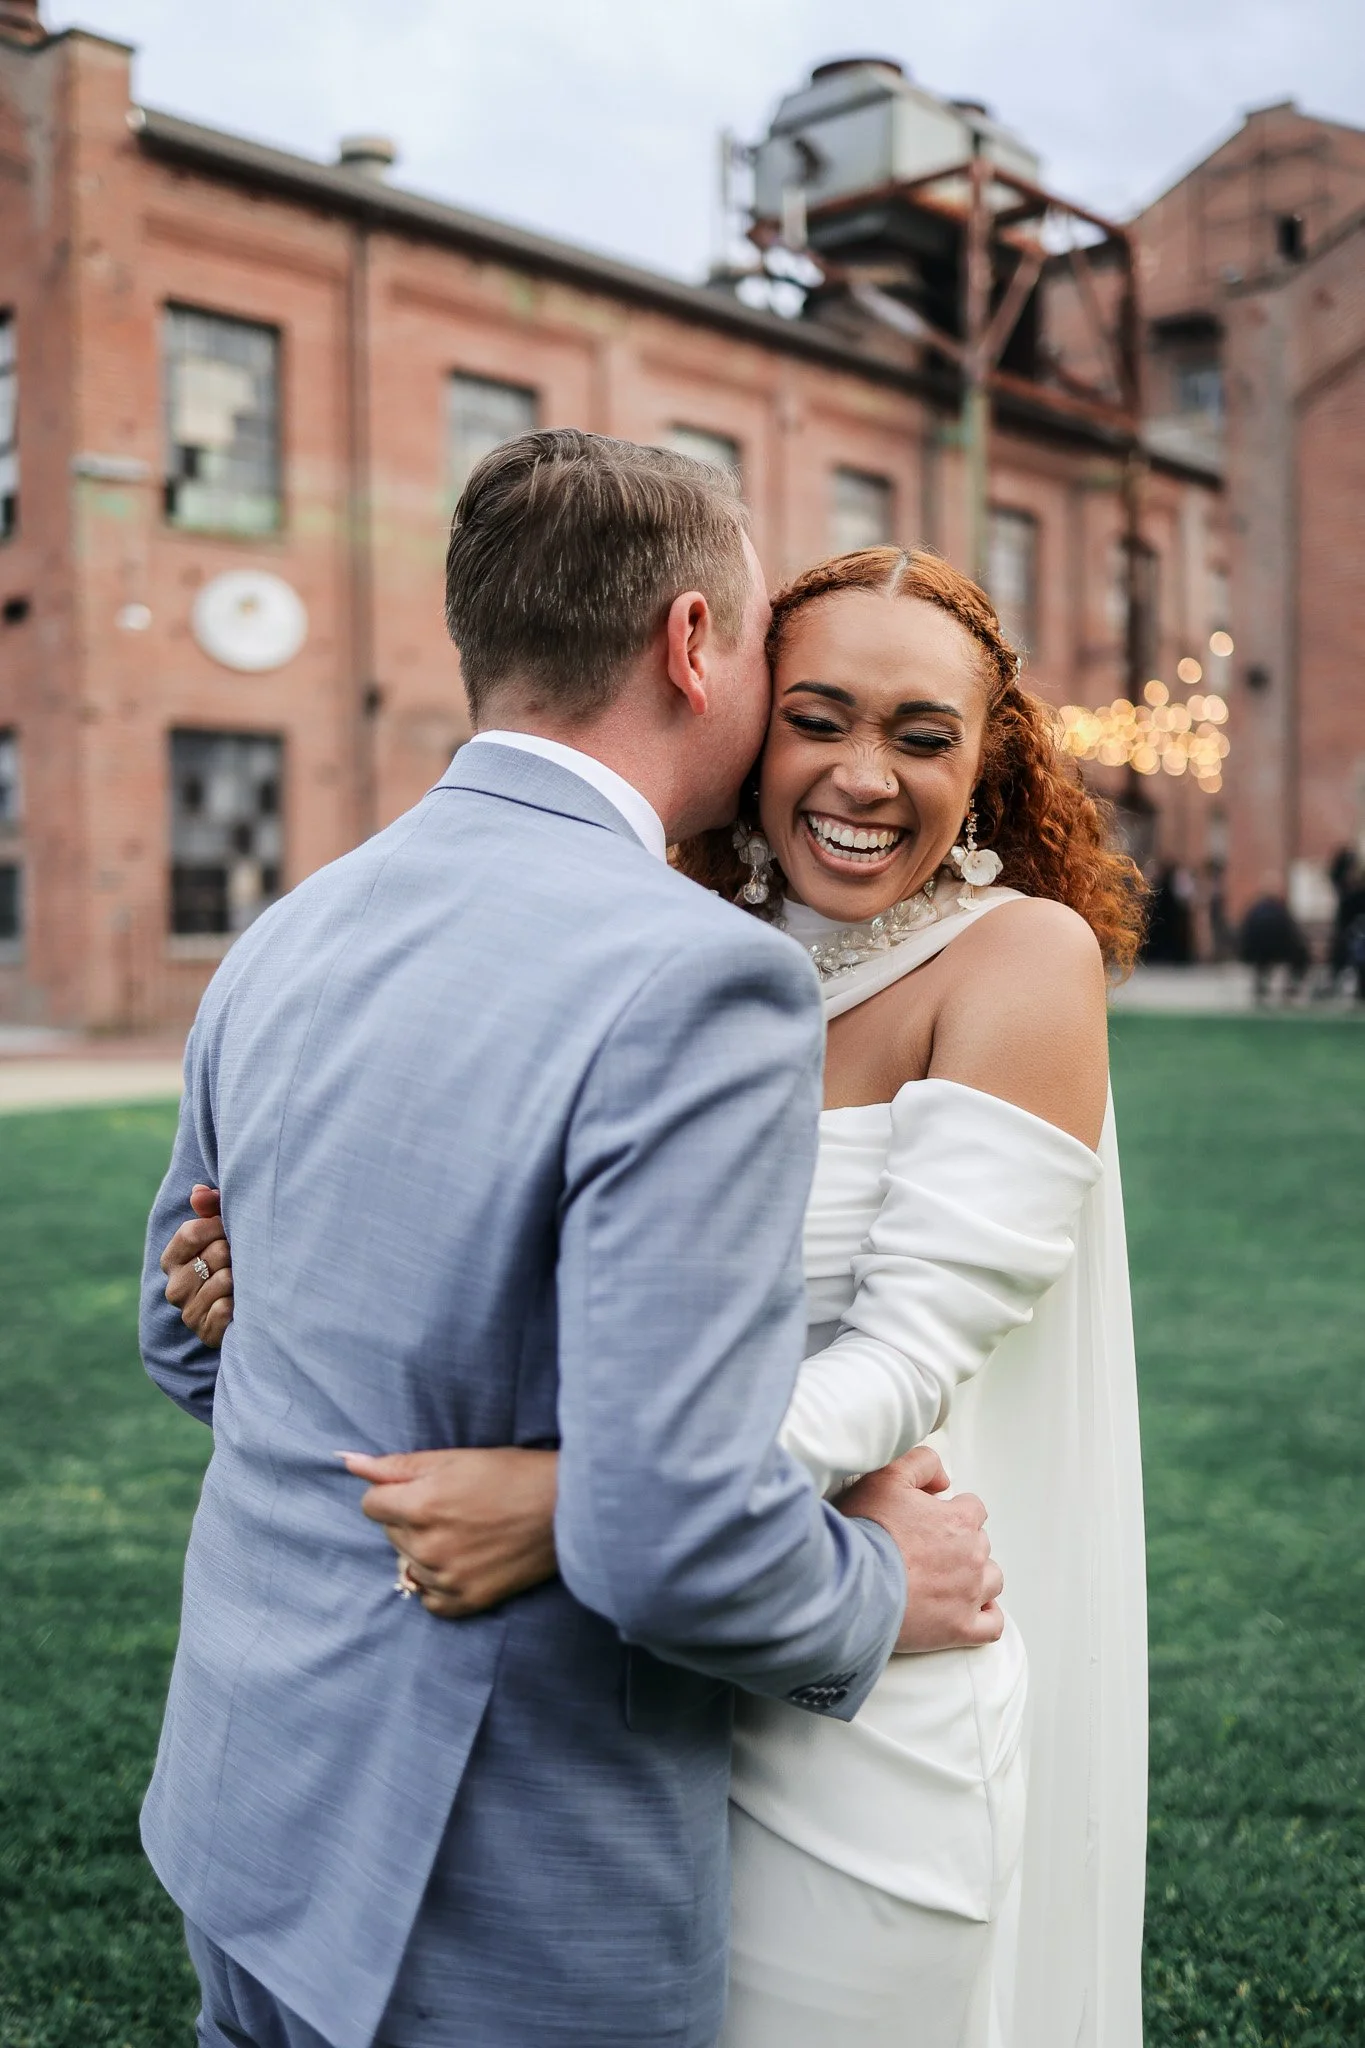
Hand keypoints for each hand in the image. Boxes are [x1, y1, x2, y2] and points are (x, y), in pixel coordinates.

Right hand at [160, 1185, 233, 1347]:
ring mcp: (189, 1313)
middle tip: (243, 1258)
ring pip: (223, 1280)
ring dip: (242, 1277)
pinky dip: (240, 1304)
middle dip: (235, 1252)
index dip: (218, 1226)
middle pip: (213, 1254)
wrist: (253, 1309)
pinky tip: (244, 1304)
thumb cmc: (235, 1261)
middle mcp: (175, 1288)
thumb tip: (199, 1191)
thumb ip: (210, 1208)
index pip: (190, 1233)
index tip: (231, 1230)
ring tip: (246, 1280)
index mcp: (172, 1260)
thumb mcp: (222, 1231)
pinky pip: (225, 1309)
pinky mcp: (206, 1333)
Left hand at [344, 1448, 559, 1618]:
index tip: (424, 1488)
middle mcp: (428, 1546)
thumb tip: (348, 1462)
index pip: (372, 1505)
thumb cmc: (512, 1474)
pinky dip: (437, 1582)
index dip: (394, 1492)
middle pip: (390, 1533)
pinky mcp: (467, 1601)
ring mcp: (447, 1578)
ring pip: (408, 1562)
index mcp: (421, 1505)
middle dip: (410, 1518)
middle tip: (453, 1506)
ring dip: (424, 1548)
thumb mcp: (454, 1458)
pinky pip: (428, 1599)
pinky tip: (461, 1561)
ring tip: (464, 1531)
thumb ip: (396, 1465)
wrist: (565, 1509)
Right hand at [840, 1447, 1004, 1653]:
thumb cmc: (868, 1531)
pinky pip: (992, 1624)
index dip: (951, 1513)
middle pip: (980, 1544)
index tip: (930, 1522)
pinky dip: (985, 1616)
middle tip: (926, 1552)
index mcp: (959, 1521)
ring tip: (946, 1580)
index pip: (973, 1509)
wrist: (851, 1583)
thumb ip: (921, 1463)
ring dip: (976, 1577)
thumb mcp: (887, 1476)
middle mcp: (972, 1556)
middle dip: (959, 1545)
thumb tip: (944, 1479)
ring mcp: (970, 1595)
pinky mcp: (960, 1629)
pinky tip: (968, 1610)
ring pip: (992, 1580)